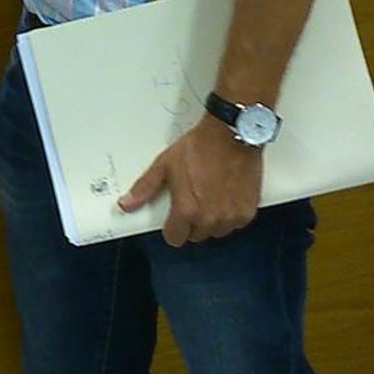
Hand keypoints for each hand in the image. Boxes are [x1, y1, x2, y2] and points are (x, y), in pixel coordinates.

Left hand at [118, 114, 263, 246]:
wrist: (231, 134)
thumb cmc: (198, 147)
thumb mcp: (165, 164)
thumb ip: (145, 188)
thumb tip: (126, 205)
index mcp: (186, 211)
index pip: (175, 239)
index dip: (172, 228)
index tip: (174, 217)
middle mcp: (209, 220)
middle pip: (195, 235)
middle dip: (192, 222)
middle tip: (194, 199)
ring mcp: (230, 218)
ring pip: (216, 231)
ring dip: (212, 220)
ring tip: (211, 196)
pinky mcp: (247, 212)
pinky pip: (235, 224)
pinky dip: (231, 214)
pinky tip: (227, 196)